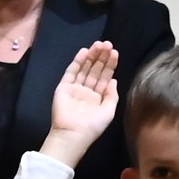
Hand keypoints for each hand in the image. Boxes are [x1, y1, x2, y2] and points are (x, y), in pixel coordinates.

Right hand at [42, 40, 120, 162]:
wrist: (73, 134)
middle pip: (95, 70)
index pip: (105, 77)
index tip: (115, 52)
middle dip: (102, 57)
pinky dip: (77, 62)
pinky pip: (71, 72)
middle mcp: (87, 92)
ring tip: (98, 44)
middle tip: (107, 44)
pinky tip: (84, 51)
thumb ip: (112, 95)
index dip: (110, 65)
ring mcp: (75, 89)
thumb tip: (113, 80)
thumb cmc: (93, 126)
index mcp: (98, 98)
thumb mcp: (109, 111)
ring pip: (84, 69)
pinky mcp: (64, 87)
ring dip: (91, 56)